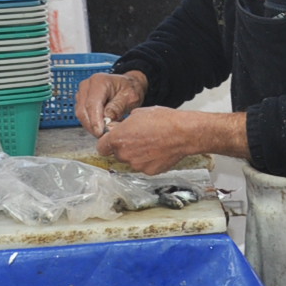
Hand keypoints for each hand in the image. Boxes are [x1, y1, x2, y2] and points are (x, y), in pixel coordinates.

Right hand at [76, 69, 148, 136]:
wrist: (128, 84)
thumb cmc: (130, 89)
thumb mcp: (130, 97)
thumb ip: (118, 107)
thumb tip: (106, 119)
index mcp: (99, 81)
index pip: (92, 104)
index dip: (95, 120)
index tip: (100, 132)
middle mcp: (87, 85)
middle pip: (83, 110)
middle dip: (92, 126)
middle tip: (103, 136)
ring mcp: (82, 92)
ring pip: (81, 114)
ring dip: (90, 125)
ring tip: (103, 132)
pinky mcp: (81, 100)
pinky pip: (82, 114)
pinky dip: (90, 123)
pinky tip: (100, 127)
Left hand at [95, 107, 247, 173]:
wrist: (184, 133)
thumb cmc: (164, 120)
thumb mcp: (139, 114)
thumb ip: (124, 124)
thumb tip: (120, 128)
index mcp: (117, 138)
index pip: (101, 147)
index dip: (108, 143)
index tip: (114, 141)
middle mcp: (124, 154)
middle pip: (117, 154)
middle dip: (125, 148)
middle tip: (138, 140)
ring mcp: (136, 164)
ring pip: (131, 161)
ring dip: (137, 155)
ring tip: (152, 145)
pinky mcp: (149, 171)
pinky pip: (144, 166)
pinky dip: (149, 161)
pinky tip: (158, 152)